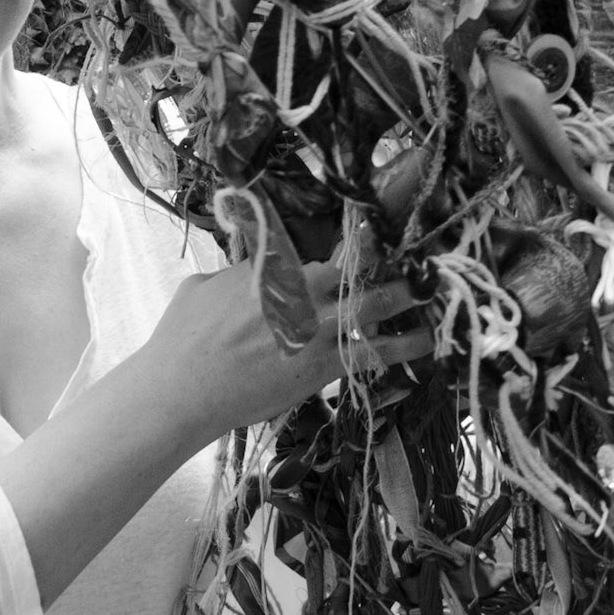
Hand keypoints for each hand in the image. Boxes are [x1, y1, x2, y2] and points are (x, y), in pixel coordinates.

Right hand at [147, 258, 433, 449]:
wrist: (182, 390)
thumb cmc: (183, 335)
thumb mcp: (204, 286)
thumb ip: (237, 273)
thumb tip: (251, 268)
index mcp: (271, 270)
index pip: (322, 245)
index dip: (358, 235)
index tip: (381, 224)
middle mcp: (298, 296)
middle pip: (357, 272)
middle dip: (390, 264)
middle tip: (420, 260)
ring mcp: (312, 334)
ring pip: (371, 310)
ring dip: (405, 301)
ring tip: (431, 295)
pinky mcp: (318, 371)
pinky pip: (367, 356)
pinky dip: (397, 349)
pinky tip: (421, 346)